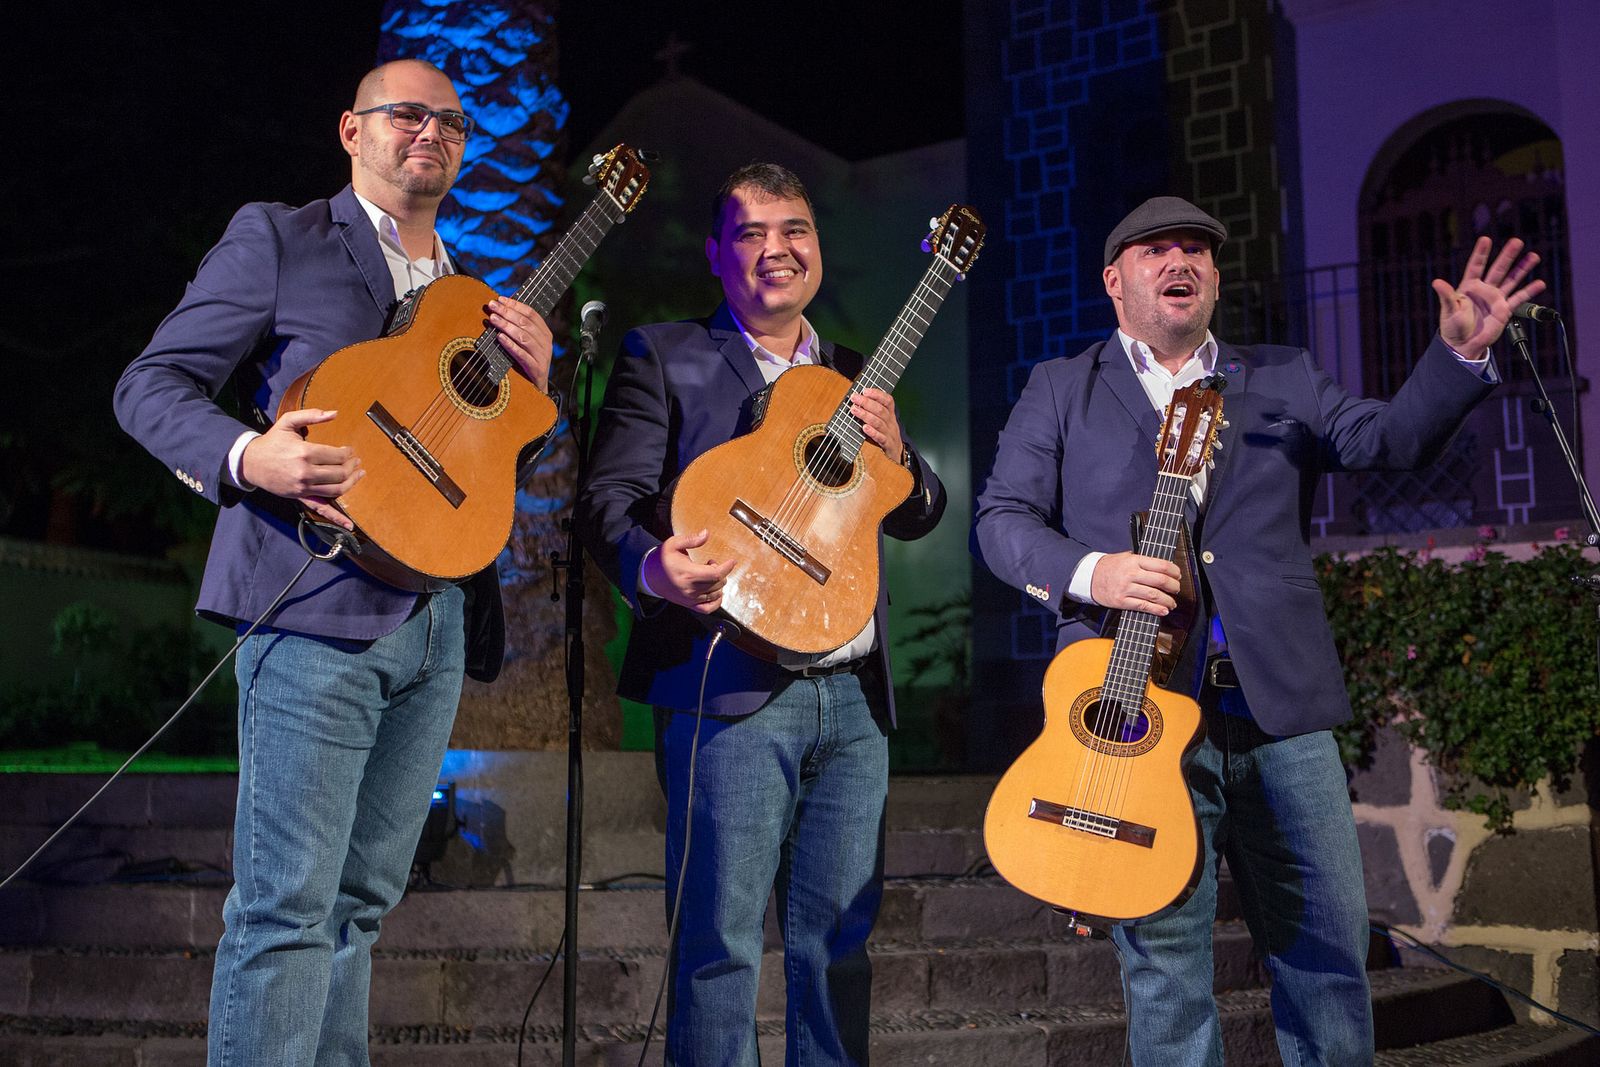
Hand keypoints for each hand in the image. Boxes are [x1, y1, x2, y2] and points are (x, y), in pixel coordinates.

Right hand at [240, 408, 361, 529]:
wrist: (251, 462)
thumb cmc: (272, 441)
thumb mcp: (288, 422)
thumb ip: (311, 415)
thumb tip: (334, 413)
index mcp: (304, 453)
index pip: (337, 455)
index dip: (348, 453)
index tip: (350, 450)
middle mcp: (305, 472)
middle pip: (339, 473)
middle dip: (352, 466)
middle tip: (356, 461)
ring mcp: (303, 488)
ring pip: (336, 490)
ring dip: (352, 483)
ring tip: (359, 474)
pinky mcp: (300, 497)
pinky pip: (321, 509)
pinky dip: (337, 518)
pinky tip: (349, 525)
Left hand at [488, 298, 552, 390]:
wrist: (538, 390)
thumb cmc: (528, 363)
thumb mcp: (526, 344)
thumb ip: (519, 329)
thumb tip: (500, 310)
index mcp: (545, 333)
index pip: (531, 314)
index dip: (515, 305)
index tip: (499, 299)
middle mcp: (546, 343)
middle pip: (526, 323)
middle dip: (507, 313)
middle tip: (492, 306)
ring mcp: (542, 356)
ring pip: (524, 337)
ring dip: (507, 326)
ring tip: (493, 319)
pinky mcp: (537, 369)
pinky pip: (523, 355)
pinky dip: (511, 346)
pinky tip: (500, 338)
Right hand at [644, 529, 735, 614]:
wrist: (649, 576)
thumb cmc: (662, 559)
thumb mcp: (673, 544)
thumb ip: (691, 539)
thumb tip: (706, 534)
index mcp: (688, 573)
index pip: (715, 574)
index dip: (727, 567)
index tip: (732, 561)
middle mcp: (690, 588)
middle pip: (717, 583)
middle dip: (720, 572)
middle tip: (711, 563)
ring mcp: (690, 598)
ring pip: (715, 594)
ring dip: (718, 583)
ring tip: (709, 574)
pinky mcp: (689, 605)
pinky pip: (707, 609)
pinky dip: (716, 603)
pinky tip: (718, 594)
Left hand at [850, 388, 903, 462]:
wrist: (896, 453)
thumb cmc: (885, 434)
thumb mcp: (882, 421)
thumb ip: (872, 411)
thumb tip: (856, 401)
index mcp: (890, 414)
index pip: (887, 400)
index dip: (877, 394)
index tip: (865, 390)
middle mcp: (891, 422)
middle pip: (880, 410)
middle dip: (866, 402)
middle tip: (854, 398)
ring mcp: (890, 434)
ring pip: (879, 422)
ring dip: (866, 415)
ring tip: (854, 410)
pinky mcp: (887, 445)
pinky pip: (880, 438)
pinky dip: (872, 432)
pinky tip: (864, 428)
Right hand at [1090, 551, 1179, 615]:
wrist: (1089, 577)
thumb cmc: (1109, 567)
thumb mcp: (1125, 557)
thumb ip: (1142, 561)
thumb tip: (1163, 567)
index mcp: (1134, 561)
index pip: (1161, 565)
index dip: (1174, 572)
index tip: (1178, 575)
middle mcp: (1131, 574)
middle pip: (1160, 581)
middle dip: (1174, 587)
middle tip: (1176, 589)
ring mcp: (1126, 588)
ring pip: (1154, 595)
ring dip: (1167, 601)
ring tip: (1172, 603)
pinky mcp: (1121, 601)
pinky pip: (1143, 606)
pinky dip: (1156, 610)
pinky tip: (1163, 611)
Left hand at [1433, 236, 1545, 359]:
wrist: (1463, 344)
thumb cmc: (1452, 327)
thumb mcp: (1448, 310)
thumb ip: (1446, 296)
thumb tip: (1436, 282)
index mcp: (1468, 287)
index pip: (1475, 266)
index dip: (1481, 253)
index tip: (1486, 239)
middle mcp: (1484, 290)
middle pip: (1498, 269)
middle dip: (1507, 256)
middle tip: (1517, 241)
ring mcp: (1495, 298)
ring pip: (1511, 280)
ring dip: (1522, 268)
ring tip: (1533, 256)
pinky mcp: (1504, 310)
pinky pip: (1518, 298)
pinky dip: (1529, 291)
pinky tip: (1539, 283)